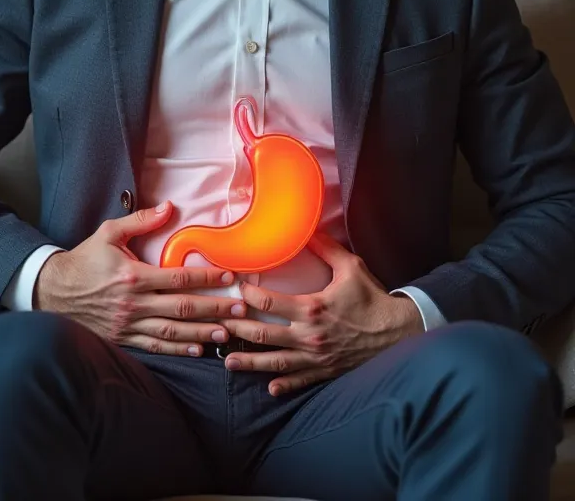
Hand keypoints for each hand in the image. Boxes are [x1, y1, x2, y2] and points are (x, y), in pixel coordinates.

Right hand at [34, 200, 245, 354]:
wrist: (52, 292)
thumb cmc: (84, 260)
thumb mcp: (108, 233)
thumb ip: (140, 221)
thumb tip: (169, 207)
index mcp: (133, 276)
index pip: (178, 278)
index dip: (206, 278)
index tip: (229, 277)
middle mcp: (133, 303)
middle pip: (182, 308)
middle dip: (213, 308)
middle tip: (239, 308)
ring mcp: (128, 324)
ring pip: (172, 331)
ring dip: (201, 333)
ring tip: (226, 333)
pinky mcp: (122, 339)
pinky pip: (154, 346)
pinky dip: (177, 349)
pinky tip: (197, 350)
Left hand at [220, 232, 423, 395]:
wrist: (399, 332)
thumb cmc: (373, 298)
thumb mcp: (351, 267)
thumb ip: (326, 249)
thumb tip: (308, 229)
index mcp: (312, 307)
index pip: (268, 302)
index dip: (247, 295)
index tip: (236, 289)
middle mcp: (309, 335)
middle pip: (264, 335)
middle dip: (238, 330)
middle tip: (218, 326)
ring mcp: (316, 357)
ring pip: (275, 362)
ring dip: (250, 363)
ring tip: (228, 363)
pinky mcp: (326, 370)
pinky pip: (300, 381)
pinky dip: (283, 385)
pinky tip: (268, 387)